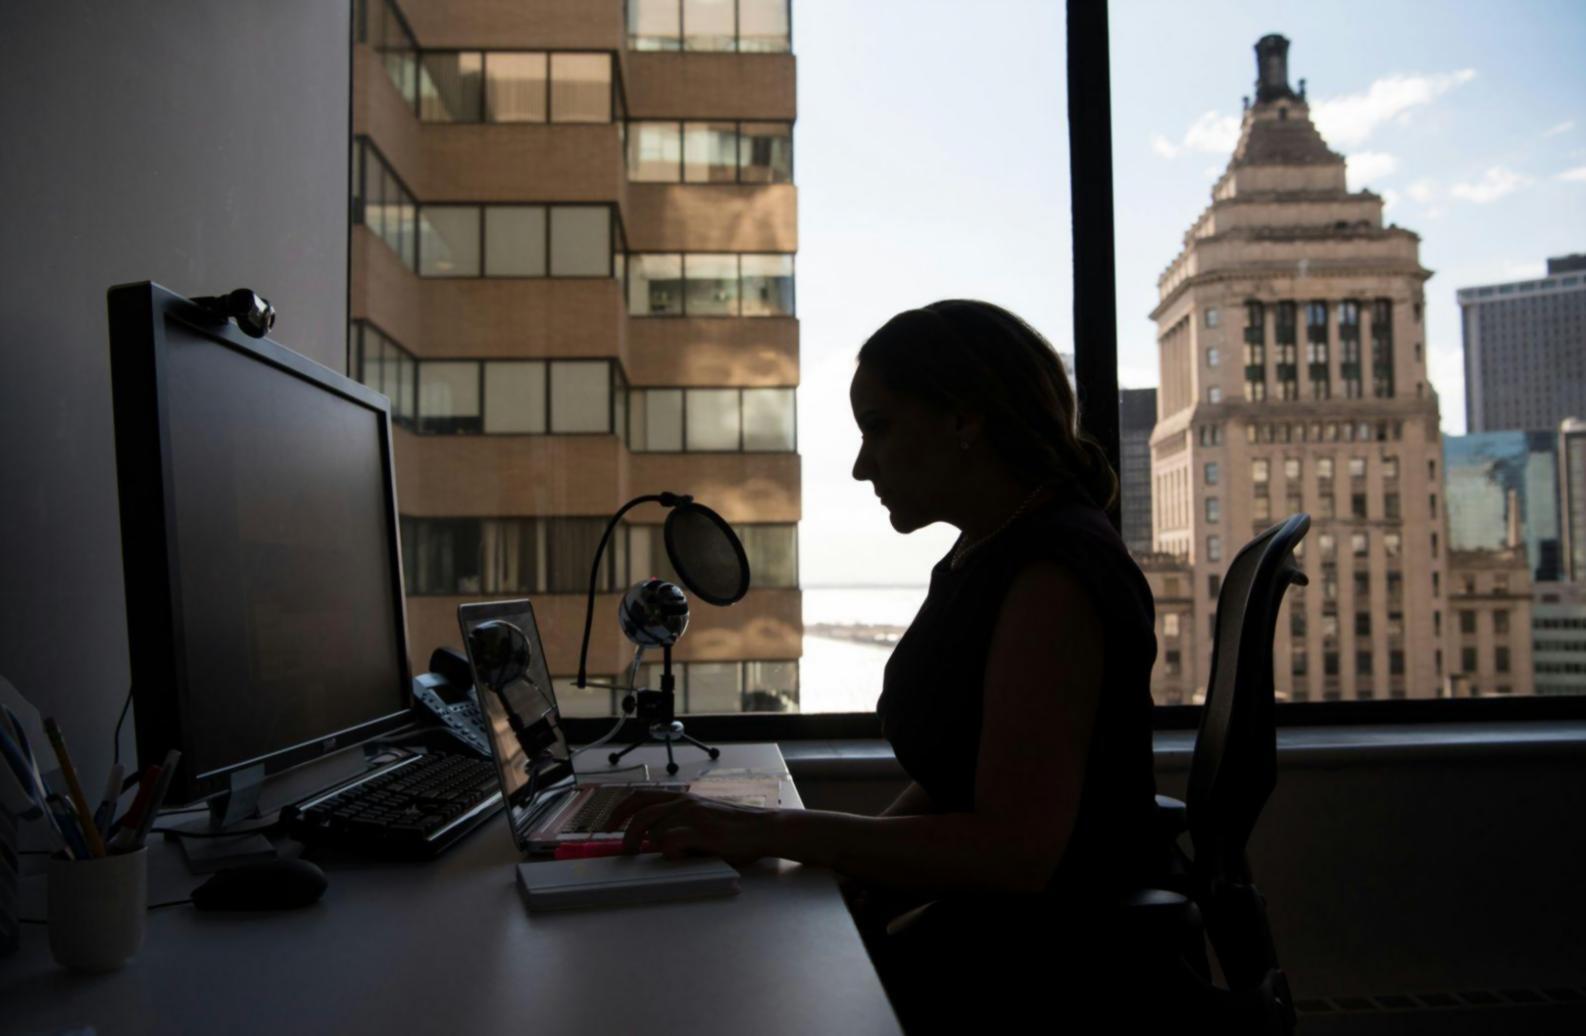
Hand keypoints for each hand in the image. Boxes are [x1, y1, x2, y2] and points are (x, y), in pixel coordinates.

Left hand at [611, 789, 777, 867]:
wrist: (762, 828)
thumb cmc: (734, 828)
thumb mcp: (702, 818)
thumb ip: (678, 823)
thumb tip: (652, 839)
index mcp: (682, 798)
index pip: (640, 797)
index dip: (619, 810)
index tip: (608, 825)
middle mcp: (683, 802)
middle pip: (640, 815)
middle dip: (627, 835)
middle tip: (626, 852)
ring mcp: (692, 816)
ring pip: (655, 831)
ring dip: (658, 847)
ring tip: (675, 857)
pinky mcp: (701, 831)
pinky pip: (670, 843)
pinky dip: (671, 853)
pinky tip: (684, 857)